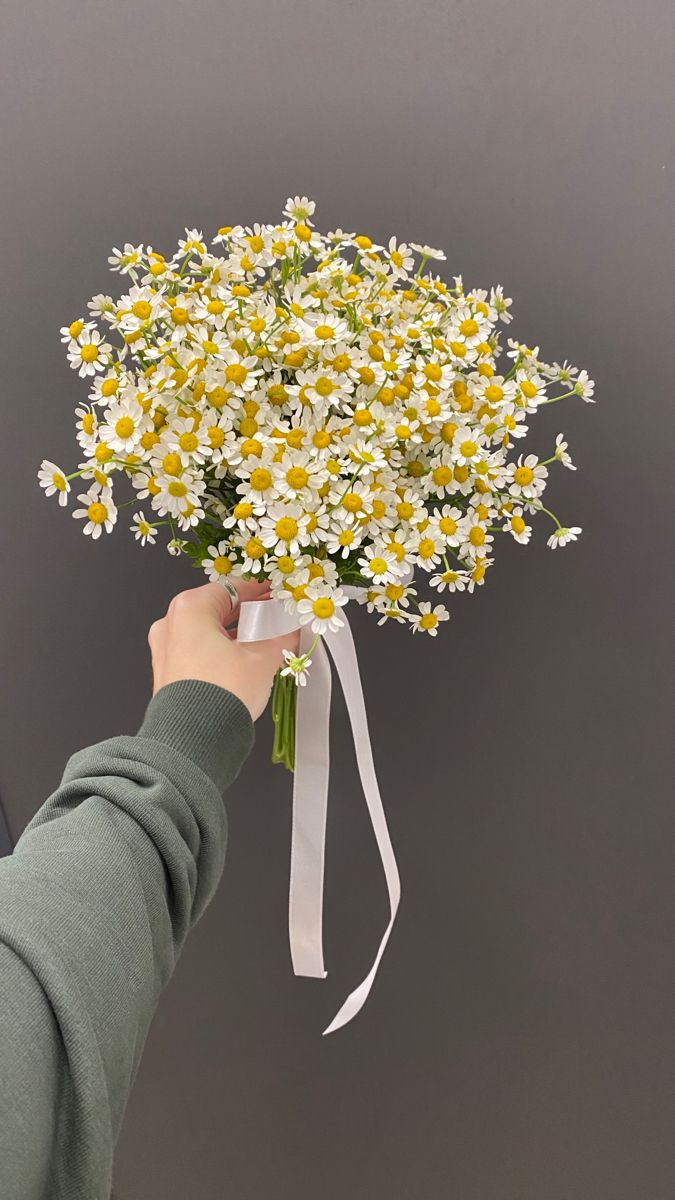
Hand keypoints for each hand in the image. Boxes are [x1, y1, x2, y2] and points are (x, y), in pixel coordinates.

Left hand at [147, 579, 298, 720]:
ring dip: (236, 635)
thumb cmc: (221, 694)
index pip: (233, 587)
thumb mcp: (262, 659)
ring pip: (207, 631)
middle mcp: (171, 624)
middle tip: (275, 620)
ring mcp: (166, 649)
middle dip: (249, 615)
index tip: (278, 596)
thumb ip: (281, 638)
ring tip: (264, 645)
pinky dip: (220, 652)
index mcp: (190, 608)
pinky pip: (198, 651)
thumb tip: (291, 631)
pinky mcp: (167, 672)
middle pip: (218, 608)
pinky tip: (243, 663)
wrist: (194, 741)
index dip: (260, 591)